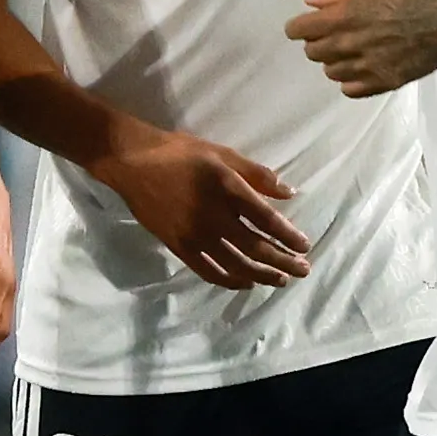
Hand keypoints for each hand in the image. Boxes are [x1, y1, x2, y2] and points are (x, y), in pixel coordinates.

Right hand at [92, 125, 310, 288]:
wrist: (131, 162)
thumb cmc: (179, 153)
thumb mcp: (221, 153)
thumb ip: (256, 173)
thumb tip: (288, 193)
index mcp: (227, 189)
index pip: (266, 219)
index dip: (288, 236)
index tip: (305, 246)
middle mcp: (214, 217)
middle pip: (255, 247)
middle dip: (283, 261)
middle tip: (303, 271)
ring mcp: (195, 235)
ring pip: (235, 264)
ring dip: (261, 275)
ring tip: (280, 281)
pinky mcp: (179, 247)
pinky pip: (208, 271)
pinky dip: (230, 281)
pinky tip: (246, 283)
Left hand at [287, 0, 436, 96]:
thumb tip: (310, 3)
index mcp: (344, 16)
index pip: (299, 31)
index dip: (297, 28)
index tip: (303, 26)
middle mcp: (349, 45)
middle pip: (312, 53)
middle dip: (317, 42)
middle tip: (333, 34)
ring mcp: (366, 67)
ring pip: (330, 72)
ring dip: (334, 61)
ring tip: (351, 50)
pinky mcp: (382, 83)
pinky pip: (350, 90)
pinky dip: (350, 80)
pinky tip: (362, 67)